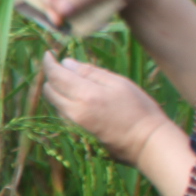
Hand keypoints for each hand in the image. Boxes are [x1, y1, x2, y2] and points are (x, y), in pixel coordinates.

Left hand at [39, 53, 172, 167]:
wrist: (147, 142)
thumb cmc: (139, 109)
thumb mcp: (119, 83)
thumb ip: (91, 72)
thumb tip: (66, 63)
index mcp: (85, 95)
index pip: (55, 75)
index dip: (49, 63)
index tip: (48, 54)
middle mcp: (74, 111)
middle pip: (49, 89)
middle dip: (51, 75)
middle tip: (60, 65)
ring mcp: (73, 124)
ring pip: (54, 102)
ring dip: (56, 89)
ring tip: (70, 78)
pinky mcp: (77, 133)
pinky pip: (62, 112)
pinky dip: (63, 101)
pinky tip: (76, 96)